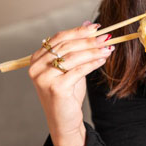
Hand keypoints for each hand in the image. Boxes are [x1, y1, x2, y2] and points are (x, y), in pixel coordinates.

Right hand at [29, 22, 113, 145]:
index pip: (59, 38)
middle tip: (107, 37)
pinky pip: (78, 70)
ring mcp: (44, 78)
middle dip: (89, 41)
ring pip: (73, 57)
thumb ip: (78, 48)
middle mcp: (37, 67)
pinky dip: (92, 64)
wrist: (64, 121)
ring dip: (93, 51)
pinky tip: (102, 60)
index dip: (79, 31)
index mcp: (37, 59)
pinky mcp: (56, 88)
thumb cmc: (67, 93)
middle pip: (67, 46)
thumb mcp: (71, 67)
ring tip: (108, 49)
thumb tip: (89, 24)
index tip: (97, 28)